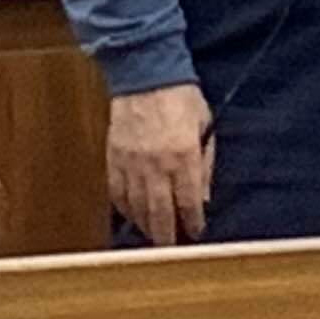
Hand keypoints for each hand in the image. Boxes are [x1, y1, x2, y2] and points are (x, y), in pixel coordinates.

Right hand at [108, 82, 213, 244]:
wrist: (144, 69)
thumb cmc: (179, 94)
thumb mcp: (205, 124)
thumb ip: (205, 163)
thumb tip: (203, 196)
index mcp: (183, 156)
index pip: (188, 203)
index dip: (193, 224)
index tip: (196, 233)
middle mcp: (156, 164)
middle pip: (160, 214)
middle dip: (168, 236)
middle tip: (173, 248)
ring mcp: (131, 162)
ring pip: (137, 208)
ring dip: (146, 226)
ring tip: (154, 236)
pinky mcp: (114, 156)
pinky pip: (117, 191)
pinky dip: (124, 207)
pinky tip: (131, 214)